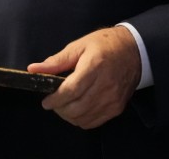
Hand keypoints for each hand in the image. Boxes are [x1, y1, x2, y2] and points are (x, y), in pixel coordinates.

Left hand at [27, 26, 142, 128]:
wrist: (134, 51)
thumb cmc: (104, 45)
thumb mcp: (79, 46)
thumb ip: (56, 61)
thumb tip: (34, 69)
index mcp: (94, 67)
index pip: (71, 90)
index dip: (55, 99)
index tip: (46, 101)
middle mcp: (105, 85)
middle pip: (76, 107)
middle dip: (59, 109)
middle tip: (53, 102)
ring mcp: (113, 99)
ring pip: (84, 118)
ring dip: (69, 116)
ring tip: (63, 105)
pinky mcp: (117, 108)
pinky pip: (94, 122)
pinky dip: (81, 119)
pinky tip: (77, 109)